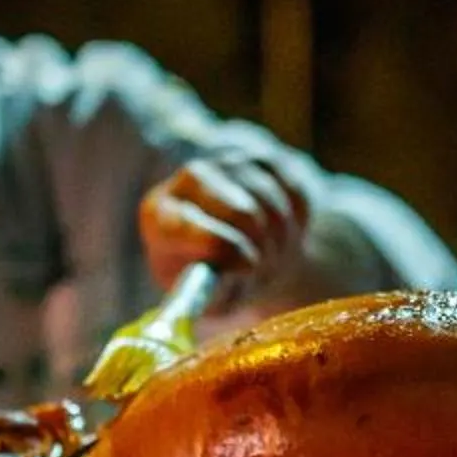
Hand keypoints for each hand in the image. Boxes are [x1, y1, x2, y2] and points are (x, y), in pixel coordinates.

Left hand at [139, 141, 317, 290]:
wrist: (241, 252)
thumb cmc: (217, 280)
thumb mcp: (207, 296)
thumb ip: (215, 292)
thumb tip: (234, 274)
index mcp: (159, 215)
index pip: (188, 226)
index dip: (225, 249)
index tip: (248, 268)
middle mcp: (188, 180)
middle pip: (241, 211)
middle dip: (261, 246)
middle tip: (265, 267)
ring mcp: (226, 164)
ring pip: (273, 204)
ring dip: (282, 239)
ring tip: (270, 256)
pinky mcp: (260, 160)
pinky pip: (293, 191)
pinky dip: (297, 219)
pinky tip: (280, 231)